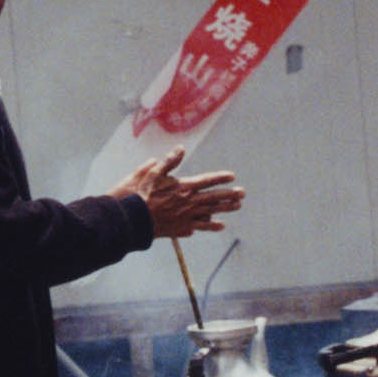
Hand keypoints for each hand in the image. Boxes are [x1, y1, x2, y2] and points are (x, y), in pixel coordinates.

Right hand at [116, 143, 243, 240]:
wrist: (135, 219)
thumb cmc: (142, 194)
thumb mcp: (153, 173)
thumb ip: (169, 161)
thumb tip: (181, 148)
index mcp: (184, 187)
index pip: (207, 181)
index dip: (220, 178)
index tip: (232, 176)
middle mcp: (189, 202)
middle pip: (214, 197)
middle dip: (229, 194)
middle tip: (242, 193)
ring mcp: (187, 216)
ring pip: (211, 212)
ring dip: (225, 208)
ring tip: (237, 206)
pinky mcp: (182, 228)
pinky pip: (201, 226)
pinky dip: (211, 226)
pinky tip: (220, 226)